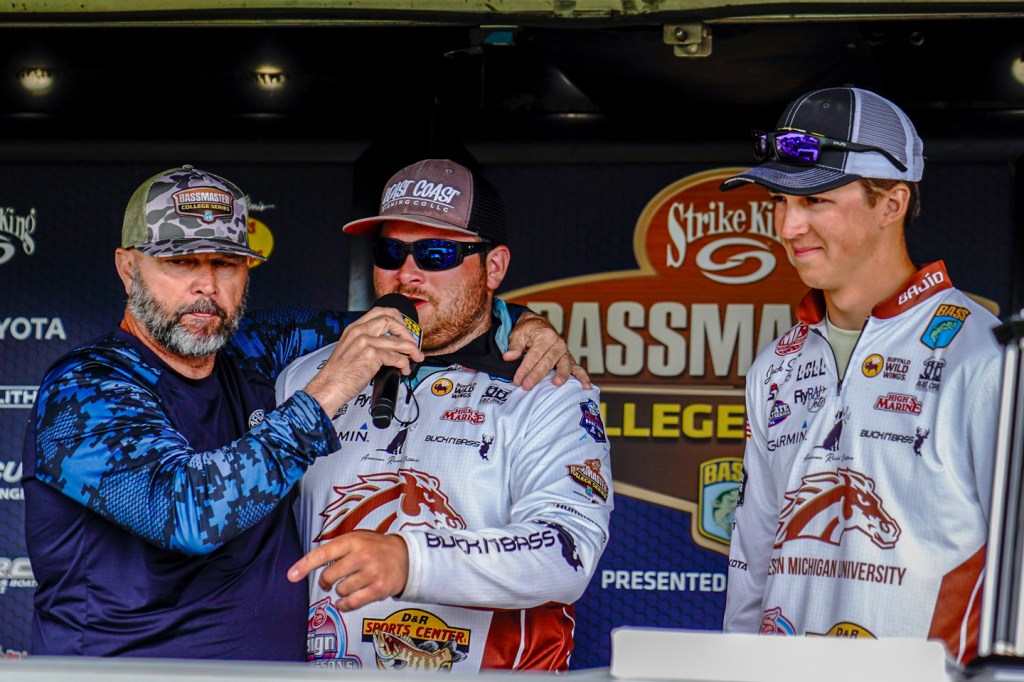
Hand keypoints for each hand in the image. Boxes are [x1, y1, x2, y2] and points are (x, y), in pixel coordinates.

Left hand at [287, 531, 409, 611]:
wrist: (406, 557)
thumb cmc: (375, 548)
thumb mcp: (357, 539)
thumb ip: (335, 550)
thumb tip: (305, 566)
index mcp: (353, 541)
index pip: (324, 553)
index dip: (305, 565)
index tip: (291, 575)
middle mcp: (362, 556)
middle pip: (330, 576)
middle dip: (326, 581)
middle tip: (329, 581)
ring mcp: (372, 573)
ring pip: (341, 590)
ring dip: (340, 591)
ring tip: (349, 585)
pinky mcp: (378, 589)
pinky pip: (352, 603)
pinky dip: (344, 605)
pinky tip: (345, 601)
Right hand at [303, 308, 424, 416]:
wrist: (328, 387)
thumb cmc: (338, 374)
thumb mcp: (349, 350)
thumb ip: (365, 342)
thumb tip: (388, 346)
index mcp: (353, 328)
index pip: (379, 312)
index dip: (396, 318)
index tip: (403, 328)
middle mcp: (359, 332)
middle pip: (390, 320)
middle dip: (406, 331)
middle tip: (412, 343)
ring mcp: (365, 342)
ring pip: (398, 340)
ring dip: (411, 350)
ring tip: (415, 357)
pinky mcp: (371, 355)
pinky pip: (396, 357)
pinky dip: (404, 364)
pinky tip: (403, 369)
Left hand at [504, 312, 590, 389]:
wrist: (539, 325)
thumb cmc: (528, 331)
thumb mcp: (518, 334)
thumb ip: (514, 346)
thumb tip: (508, 356)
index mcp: (545, 336)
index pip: (533, 355)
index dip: (524, 368)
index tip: (517, 380)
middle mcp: (557, 344)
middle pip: (547, 362)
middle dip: (536, 375)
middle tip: (527, 386)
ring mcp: (564, 352)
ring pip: (564, 364)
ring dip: (561, 374)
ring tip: (557, 384)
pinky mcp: (569, 359)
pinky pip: (577, 368)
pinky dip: (583, 377)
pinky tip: (586, 386)